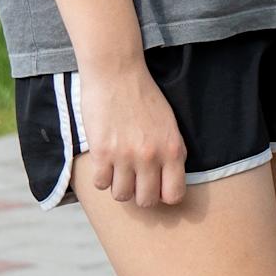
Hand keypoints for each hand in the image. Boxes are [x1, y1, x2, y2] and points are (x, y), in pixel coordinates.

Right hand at [78, 57, 186, 206]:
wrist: (117, 74)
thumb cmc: (144, 98)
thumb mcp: (169, 125)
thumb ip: (169, 153)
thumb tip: (166, 182)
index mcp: (173, 150)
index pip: (174, 195)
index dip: (164, 195)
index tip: (156, 187)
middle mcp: (152, 156)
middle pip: (146, 201)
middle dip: (140, 194)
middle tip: (134, 180)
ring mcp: (126, 156)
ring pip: (122, 195)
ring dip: (119, 186)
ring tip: (118, 171)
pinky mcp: (102, 153)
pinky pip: (101, 184)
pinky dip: (101, 177)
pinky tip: (104, 163)